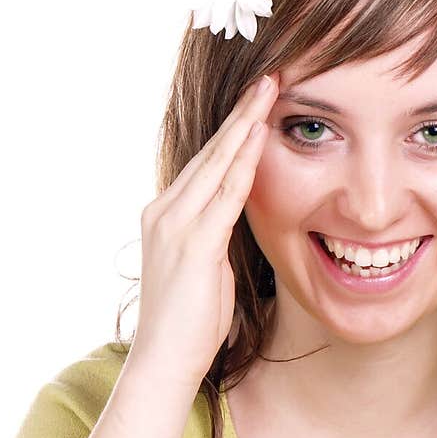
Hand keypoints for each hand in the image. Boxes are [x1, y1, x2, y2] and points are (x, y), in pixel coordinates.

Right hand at [127, 71, 279, 395]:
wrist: (165, 360)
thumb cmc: (191, 324)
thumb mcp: (208, 270)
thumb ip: (219, 237)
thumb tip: (240, 220)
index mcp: (167, 215)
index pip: (206, 162)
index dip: (233, 130)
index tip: (258, 101)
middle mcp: (165, 211)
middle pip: (211, 151)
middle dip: (242, 113)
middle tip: (270, 77)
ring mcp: (176, 225)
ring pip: (217, 162)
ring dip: (246, 124)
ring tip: (271, 90)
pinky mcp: (193, 243)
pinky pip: (225, 193)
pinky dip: (244, 160)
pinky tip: (261, 133)